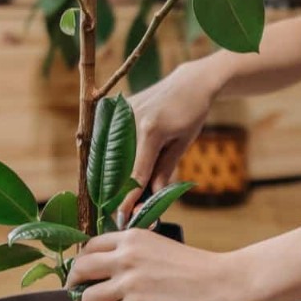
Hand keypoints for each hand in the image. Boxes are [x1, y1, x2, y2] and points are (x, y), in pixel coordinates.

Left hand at [67, 230, 252, 300]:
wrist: (226, 283)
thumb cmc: (199, 269)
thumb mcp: (161, 248)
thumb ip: (135, 254)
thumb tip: (110, 272)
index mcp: (134, 236)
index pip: (90, 246)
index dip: (84, 263)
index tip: (86, 276)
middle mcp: (127, 255)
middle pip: (80, 269)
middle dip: (77, 286)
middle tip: (85, 297)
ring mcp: (130, 281)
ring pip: (88, 298)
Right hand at [120, 63, 218, 220]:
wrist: (189, 83)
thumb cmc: (192, 114)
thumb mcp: (182, 143)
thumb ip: (164, 170)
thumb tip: (151, 197)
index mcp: (151, 131)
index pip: (137, 173)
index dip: (129, 199)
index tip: (122, 217)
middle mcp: (130, 120)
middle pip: (117, 165)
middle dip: (116, 190)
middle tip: (117, 211)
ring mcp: (120, 112)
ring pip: (108, 152)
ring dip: (109, 174)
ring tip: (112, 195)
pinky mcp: (117, 108)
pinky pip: (108, 137)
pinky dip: (109, 155)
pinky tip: (110, 171)